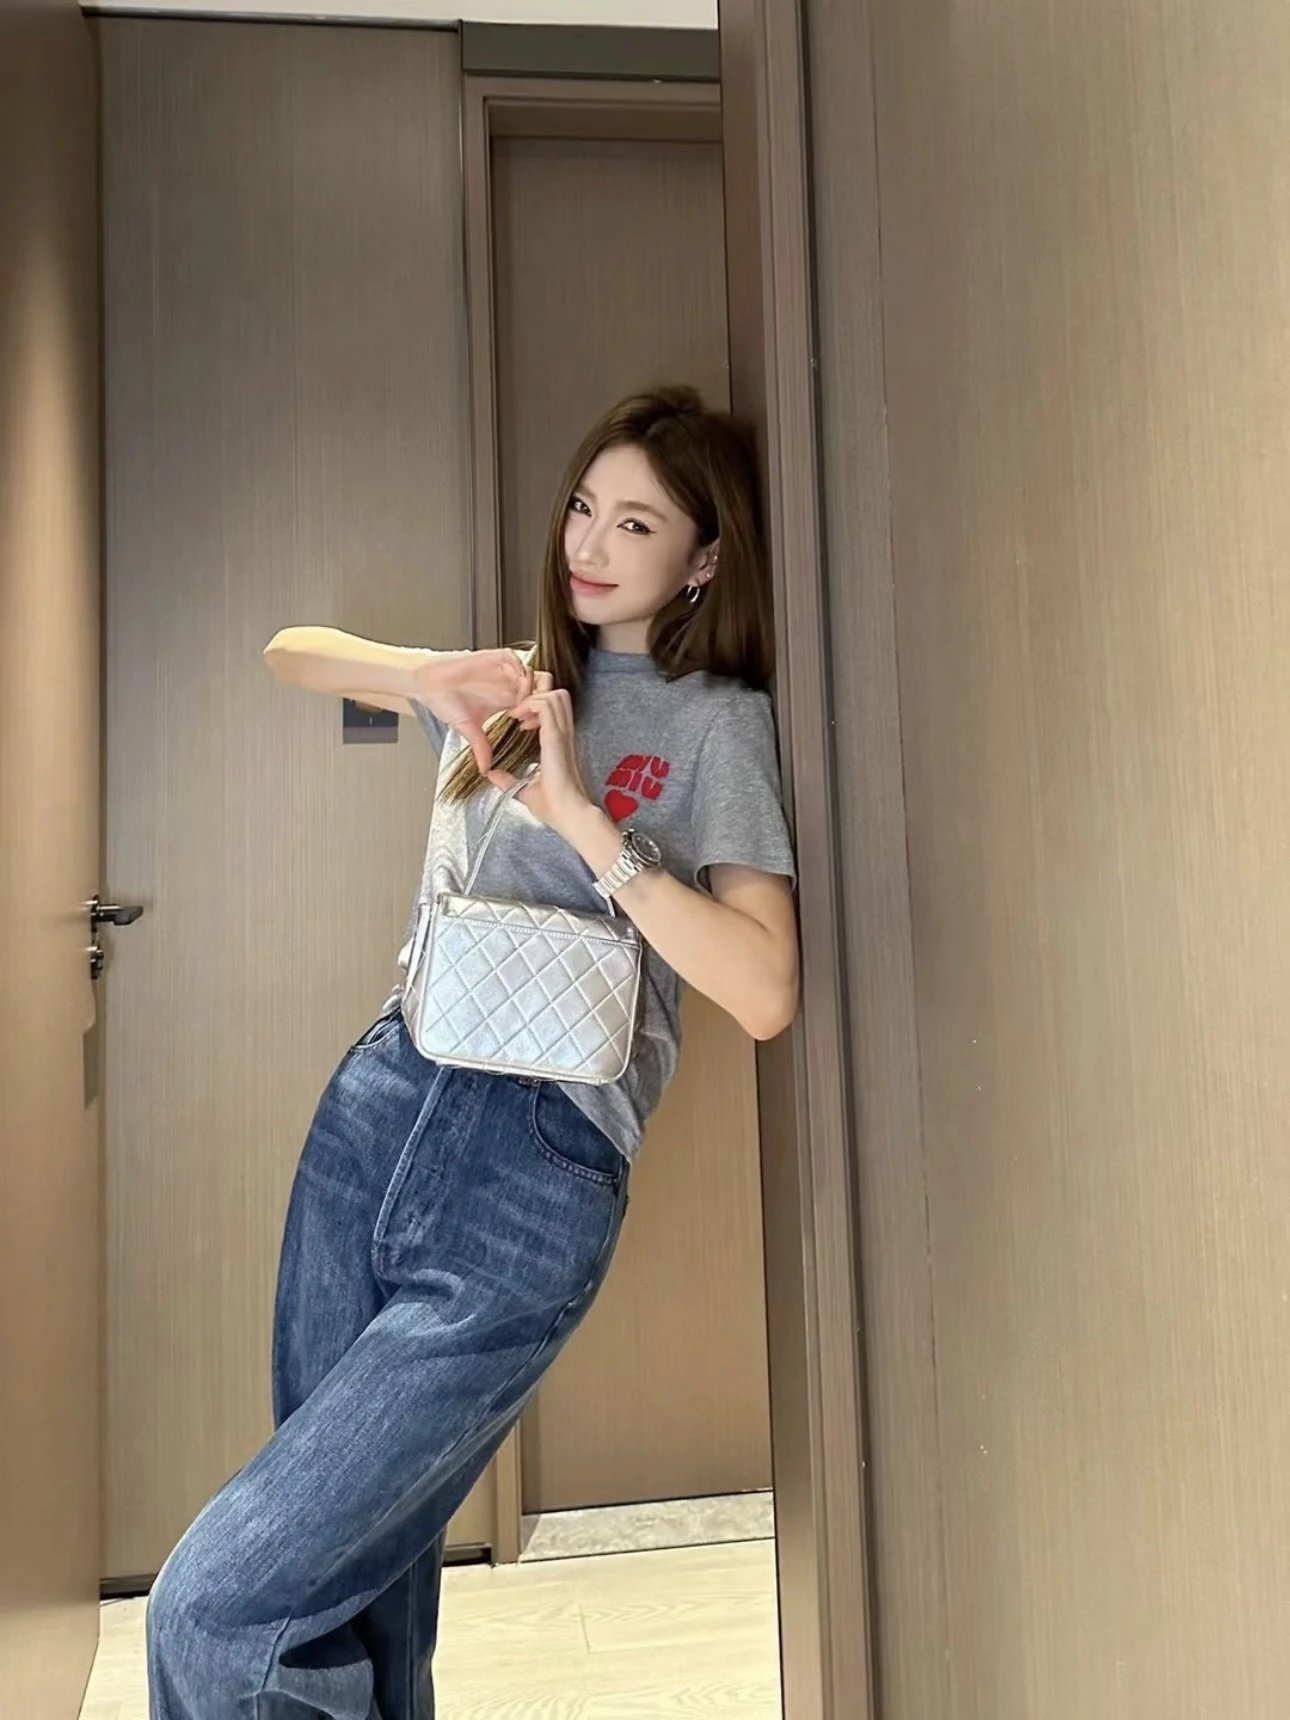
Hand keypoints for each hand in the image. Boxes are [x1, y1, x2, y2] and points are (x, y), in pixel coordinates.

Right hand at [411, 648, 532, 773]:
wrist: (427, 684)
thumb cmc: (446, 702)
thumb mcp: (468, 729)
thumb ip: (481, 747)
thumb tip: (485, 770)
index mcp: (505, 700)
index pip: (534, 705)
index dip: (536, 715)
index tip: (527, 726)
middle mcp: (506, 685)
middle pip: (539, 687)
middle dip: (541, 699)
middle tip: (531, 712)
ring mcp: (501, 671)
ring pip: (531, 672)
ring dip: (530, 685)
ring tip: (520, 699)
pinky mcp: (492, 658)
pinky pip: (514, 658)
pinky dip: (518, 668)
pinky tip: (511, 682)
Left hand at [490, 672, 595, 839]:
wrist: (568, 814)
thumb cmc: (554, 807)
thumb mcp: (525, 790)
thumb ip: (508, 780)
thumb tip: (491, 774)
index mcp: (560, 744)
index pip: (555, 710)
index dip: (537, 707)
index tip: (520, 721)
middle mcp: (564, 735)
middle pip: (559, 696)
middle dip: (538, 695)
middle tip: (519, 711)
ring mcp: (562, 735)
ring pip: (555, 696)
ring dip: (534, 698)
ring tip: (518, 714)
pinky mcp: (556, 738)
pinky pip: (546, 707)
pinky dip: (531, 706)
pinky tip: (519, 719)